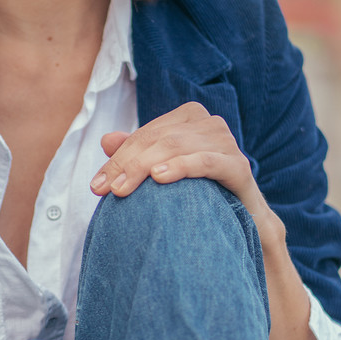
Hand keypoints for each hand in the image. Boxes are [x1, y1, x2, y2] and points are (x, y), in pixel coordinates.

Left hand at [89, 102, 282, 240]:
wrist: (244, 221)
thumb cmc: (200, 194)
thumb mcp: (163, 172)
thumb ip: (138, 154)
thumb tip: (106, 139)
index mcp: (189, 118)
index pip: (145, 134)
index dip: (118, 158)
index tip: (96, 186)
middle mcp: (209, 124)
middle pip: (158, 139)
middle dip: (127, 165)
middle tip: (105, 191)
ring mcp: (227, 142)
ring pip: (177, 147)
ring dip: (145, 167)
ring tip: (123, 189)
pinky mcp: (239, 166)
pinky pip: (207, 161)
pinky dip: (181, 167)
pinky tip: (159, 177)